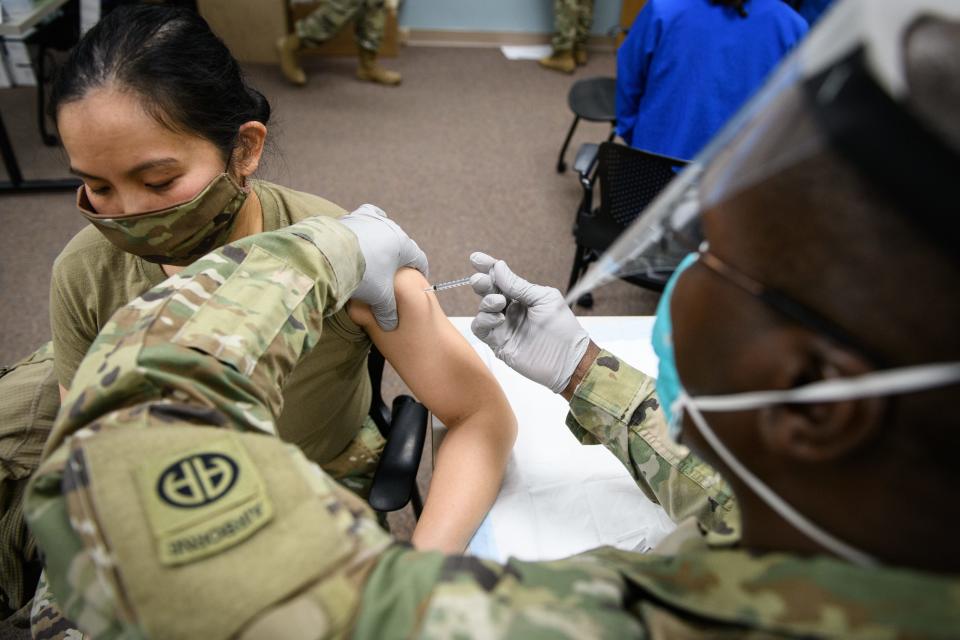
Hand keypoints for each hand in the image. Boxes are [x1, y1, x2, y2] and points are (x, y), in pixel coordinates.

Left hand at [338, 204, 427, 330]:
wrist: (329, 255)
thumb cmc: (361, 274)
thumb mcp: (378, 296)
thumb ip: (388, 310)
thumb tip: (391, 325)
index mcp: (402, 245)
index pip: (419, 258)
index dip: (421, 271)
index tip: (419, 279)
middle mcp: (390, 228)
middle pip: (402, 243)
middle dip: (401, 257)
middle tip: (395, 270)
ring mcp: (370, 219)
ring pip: (384, 226)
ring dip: (383, 239)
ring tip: (378, 252)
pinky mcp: (352, 217)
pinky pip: (365, 218)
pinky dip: (365, 227)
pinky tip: (359, 237)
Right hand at [469, 252, 589, 393]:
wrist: (567, 359)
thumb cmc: (562, 327)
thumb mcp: (543, 299)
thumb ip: (519, 285)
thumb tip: (498, 267)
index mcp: (523, 296)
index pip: (501, 278)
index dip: (488, 267)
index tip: (476, 259)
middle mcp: (511, 309)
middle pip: (488, 291)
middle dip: (482, 283)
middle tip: (481, 280)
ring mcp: (504, 326)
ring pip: (482, 309)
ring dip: (486, 301)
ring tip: (499, 302)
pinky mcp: (498, 343)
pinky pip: (481, 328)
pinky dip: (483, 320)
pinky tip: (497, 319)